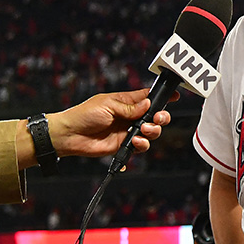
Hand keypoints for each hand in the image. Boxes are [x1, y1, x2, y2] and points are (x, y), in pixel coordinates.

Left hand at [46, 88, 174, 158]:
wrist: (70, 135)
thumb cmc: (83, 115)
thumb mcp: (107, 105)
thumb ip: (129, 107)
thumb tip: (147, 104)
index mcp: (126, 102)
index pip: (148, 97)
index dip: (162, 97)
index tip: (174, 96)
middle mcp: (129, 117)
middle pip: (154, 116)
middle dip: (160, 118)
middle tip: (156, 119)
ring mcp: (127, 131)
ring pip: (150, 132)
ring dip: (151, 132)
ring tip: (142, 131)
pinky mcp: (124, 145)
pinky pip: (140, 147)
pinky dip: (141, 146)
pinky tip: (134, 143)